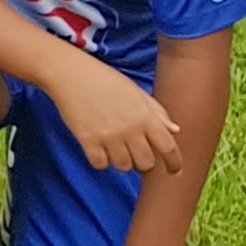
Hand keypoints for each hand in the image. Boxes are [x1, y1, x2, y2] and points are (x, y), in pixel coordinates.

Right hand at [45, 52, 181, 174]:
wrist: (71, 73)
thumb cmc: (105, 80)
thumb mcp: (136, 92)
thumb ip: (157, 112)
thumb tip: (175, 130)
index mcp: (145, 116)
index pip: (168, 147)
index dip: (174, 163)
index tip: (174, 171)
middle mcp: (130, 129)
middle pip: (146, 164)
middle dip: (144, 165)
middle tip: (137, 158)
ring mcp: (109, 136)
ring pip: (124, 167)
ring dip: (123, 163)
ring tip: (117, 152)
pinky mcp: (88, 140)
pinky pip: (101, 165)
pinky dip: (102, 162)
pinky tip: (100, 151)